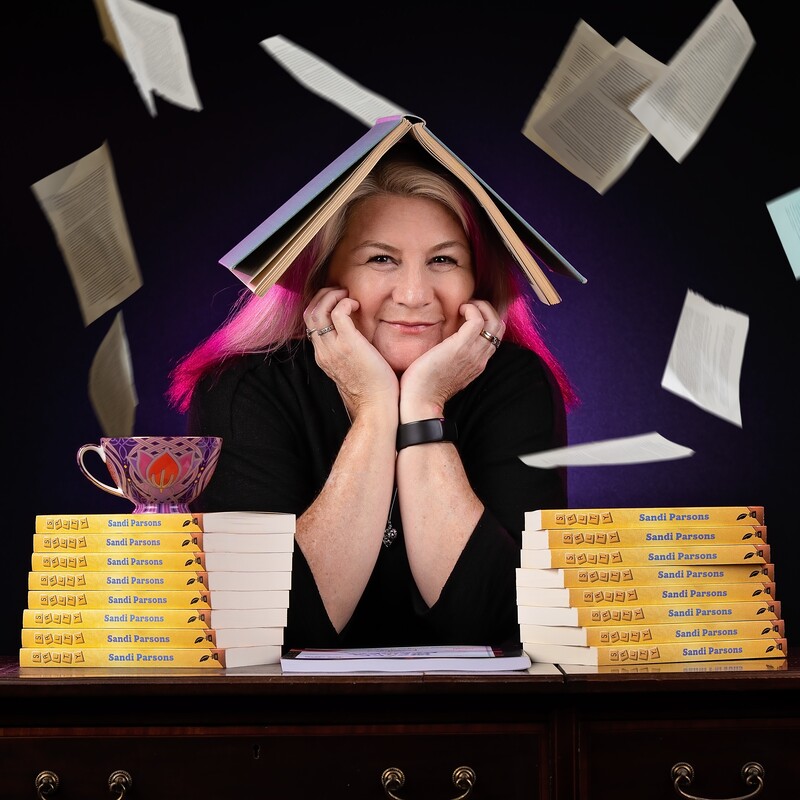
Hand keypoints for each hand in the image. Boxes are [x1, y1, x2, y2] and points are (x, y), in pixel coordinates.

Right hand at [304, 287, 398, 417]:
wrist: (377, 407)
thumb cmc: (373, 390)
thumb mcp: (354, 370)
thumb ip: (350, 354)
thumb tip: (359, 340)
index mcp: (323, 357)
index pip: (310, 324)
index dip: (320, 306)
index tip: (337, 301)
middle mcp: (323, 351)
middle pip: (309, 313)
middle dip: (322, 296)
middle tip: (341, 292)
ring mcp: (333, 348)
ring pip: (317, 310)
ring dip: (331, 296)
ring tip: (347, 295)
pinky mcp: (348, 344)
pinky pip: (338, 312)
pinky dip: (345, 302)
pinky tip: (357, 305)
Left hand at [399, 299, 504, 418]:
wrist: (421, 401)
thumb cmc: (425, 386)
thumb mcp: (445, 370)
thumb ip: (452, 357)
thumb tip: (443, 344)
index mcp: (478, 363)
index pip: (494, 336)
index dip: (486, 319)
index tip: (468, 314)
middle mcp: (480, 358)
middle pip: (499, 326)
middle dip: (487, 309)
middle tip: (468, 307)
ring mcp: (473, 352)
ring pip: (493, 321)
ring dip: (480, 307)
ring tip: (464, 307)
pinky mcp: (461, 346)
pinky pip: (477, 320)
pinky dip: (471, 309)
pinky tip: (458, 310)